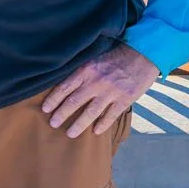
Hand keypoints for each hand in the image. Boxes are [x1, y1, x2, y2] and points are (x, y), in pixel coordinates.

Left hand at [40, 44, 159, 137]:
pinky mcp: (124, 99)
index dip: (53, 99)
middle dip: (61, 114)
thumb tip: (66, 83)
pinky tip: (95, 132)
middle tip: (53, 124)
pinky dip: (102, 125)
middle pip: (74, 102)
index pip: (64, 87)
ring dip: (79, 124)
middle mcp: (96, 82)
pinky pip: (110, 116)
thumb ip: (83, 70)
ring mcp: (111, 92)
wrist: (144, 53)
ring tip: (70, 133)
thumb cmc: (117, 54)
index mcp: (87, 69)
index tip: (45, 109)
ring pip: (90, 113)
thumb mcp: (95, 56)